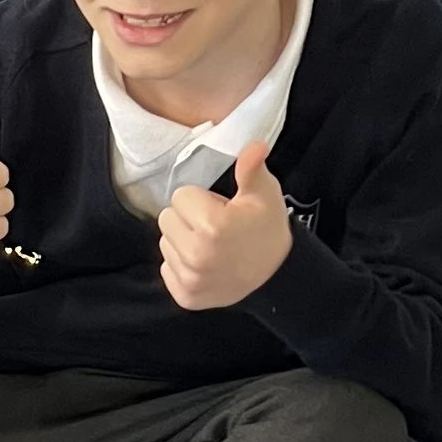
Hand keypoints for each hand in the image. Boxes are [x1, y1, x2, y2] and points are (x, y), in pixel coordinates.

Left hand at [158, 139, 291, 309]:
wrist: (276, 274)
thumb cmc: (267, 228)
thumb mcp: (264, 194)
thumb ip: (251, 169)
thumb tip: (253, 145)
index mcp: (212, 226)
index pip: (180, 196)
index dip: (200, 199)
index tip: (219, 209)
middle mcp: (196, 255)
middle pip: (167, 219)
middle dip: (187, 218)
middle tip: (213, 226)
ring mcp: (190, 279)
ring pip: (165, 243)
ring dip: (182, 240)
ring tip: (210, 244)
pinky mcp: (185, 296)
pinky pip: (166, 268)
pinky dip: (181, 265)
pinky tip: (205, 264)